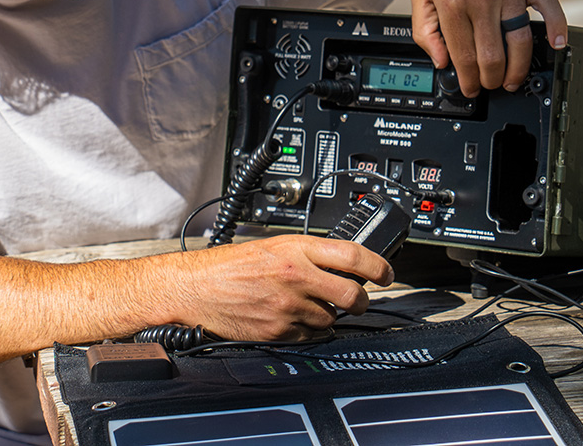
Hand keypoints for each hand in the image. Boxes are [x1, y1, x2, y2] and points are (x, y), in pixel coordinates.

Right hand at [154, 235, 393, 341]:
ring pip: (331, 319)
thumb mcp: (273, 245)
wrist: (196, 288)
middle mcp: (296, 277)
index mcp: (296, 249)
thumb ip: (308, 254)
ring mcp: (289, 307)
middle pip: (352, 295)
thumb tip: (341, 265)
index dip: (379, 267)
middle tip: (357, 298)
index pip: (354, 256)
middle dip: (360, 300)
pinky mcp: (279, 332)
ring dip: (327, 314)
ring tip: (305, 304)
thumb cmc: (229, 266)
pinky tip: (292, 318)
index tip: (386, 273)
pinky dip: (308, 331)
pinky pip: (310, 336)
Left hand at [411, 0, 573, 95]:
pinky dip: (557, 28)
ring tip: (512, 79)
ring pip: (519, 42)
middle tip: (489, 85)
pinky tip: (558, 45)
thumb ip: (424, 27)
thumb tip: (440, 59)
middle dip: (490, 80)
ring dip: (518, 68)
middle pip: (492, 56)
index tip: (469, 87)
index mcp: (453, 2)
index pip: (463, 55)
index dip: (467, 79)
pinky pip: (550, 8)